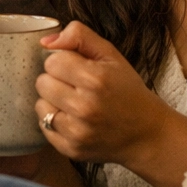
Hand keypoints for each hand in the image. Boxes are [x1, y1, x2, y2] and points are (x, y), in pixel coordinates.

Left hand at [35, 21, 186, 186]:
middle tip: (75, 86)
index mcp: (95, 79)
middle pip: (42, 82)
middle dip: (56, 80)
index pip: (52, 61)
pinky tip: (73, 119)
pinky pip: (44, 127)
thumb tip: (46, 41)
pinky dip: (54, 121)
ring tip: (73, 102)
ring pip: (40, 105)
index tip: (77, 69)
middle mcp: (84, 107)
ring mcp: (77, 132)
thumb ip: (79, 36)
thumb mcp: (110, 55)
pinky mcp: (71, 149)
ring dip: (53, 101)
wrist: (146, 134)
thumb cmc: (127, 90)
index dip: (63, 61)